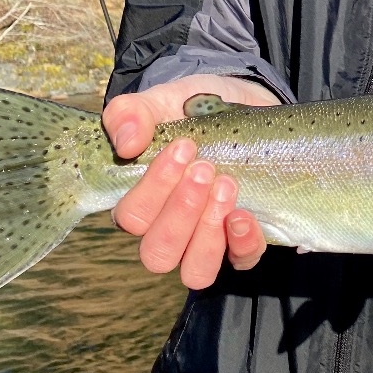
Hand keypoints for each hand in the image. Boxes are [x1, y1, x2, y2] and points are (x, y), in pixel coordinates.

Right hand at [104, 74, 278, 288]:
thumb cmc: (192, 110)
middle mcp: (170, 229)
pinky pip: (241, 262)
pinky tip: (245, 215)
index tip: (183, 147)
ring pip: (195, 272)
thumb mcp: (161, 101)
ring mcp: (207, 240)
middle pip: (158, 253)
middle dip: (182, 212)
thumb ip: (132, 114)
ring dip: (208, 233)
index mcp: (142, 201)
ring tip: (226, 187)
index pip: (132, 218)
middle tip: (205, 169)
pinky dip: (243, 244)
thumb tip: (126, 144)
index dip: (155, 189)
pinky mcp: (243, 240)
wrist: (242, 104)